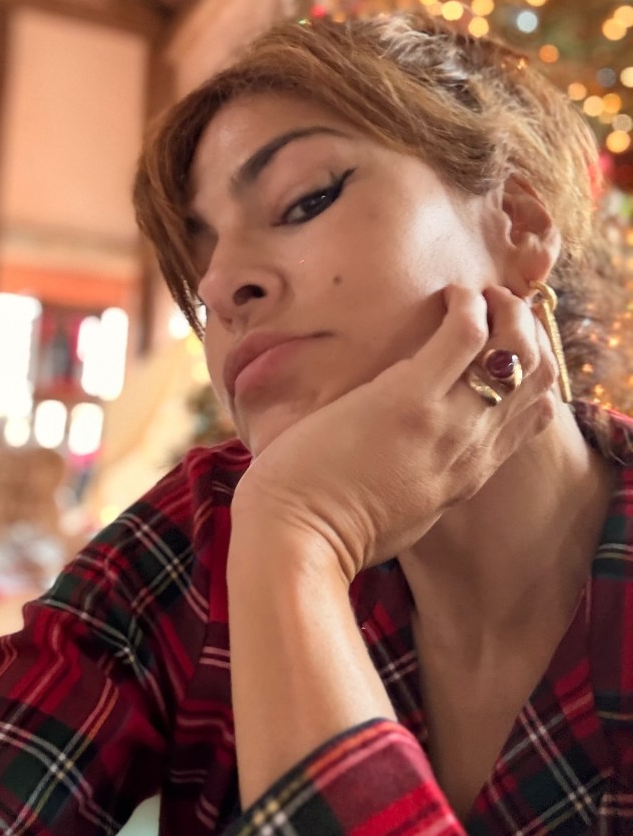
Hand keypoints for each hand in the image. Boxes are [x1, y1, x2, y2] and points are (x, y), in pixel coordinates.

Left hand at [231, 285, 556, 582]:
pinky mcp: (410, 398)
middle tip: (495, 308)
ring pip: (515, 349)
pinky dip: (466, 304)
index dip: (530, 370)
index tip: (504, 344)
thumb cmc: (332, 530)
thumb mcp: (401, 515)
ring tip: (474, 296)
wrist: (298, 540)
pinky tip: (447, 295)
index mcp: (468, 476)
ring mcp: (448, 422)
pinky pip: (466, 333)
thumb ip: (423, 483)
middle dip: (526, 332)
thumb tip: (413, 460)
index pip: (533, 415)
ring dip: (505, 311)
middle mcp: (472, 448)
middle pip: (537, 376)